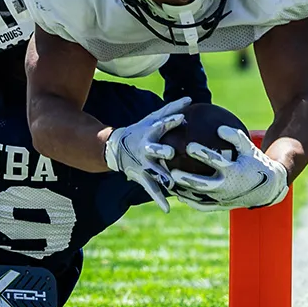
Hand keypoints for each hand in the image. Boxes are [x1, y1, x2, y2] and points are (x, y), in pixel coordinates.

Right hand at [103, 97, 190, 211]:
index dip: (170, 122)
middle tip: (170, 152)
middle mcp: (146, 149)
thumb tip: (190, 98)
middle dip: (161, 150)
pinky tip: (168, 208)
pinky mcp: (141, 177)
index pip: (161, 125)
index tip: (182, 118)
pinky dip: (159, 199)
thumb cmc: (142, 131)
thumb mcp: (153, 118)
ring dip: (162, 177)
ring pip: (154, 172)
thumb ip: (171, 109)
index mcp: (150, 133)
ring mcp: (143, 164)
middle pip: (154, 149)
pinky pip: (152, 189)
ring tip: (171, 184)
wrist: (117, 148)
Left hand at [172, 126, 288, 209]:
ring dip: (182, 191)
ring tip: (167, 182)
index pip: (216, 161)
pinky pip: (202, 206)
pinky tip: (178, 194)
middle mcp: (227, 187)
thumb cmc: (255, 163)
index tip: (188, 145)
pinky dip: (190, 201)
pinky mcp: (220, 206)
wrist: (267, 189)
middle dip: (186, 178)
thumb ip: (235, 137)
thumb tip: (219, 127)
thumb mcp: (249, 148)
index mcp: (234, 171)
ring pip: (198, 197)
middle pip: (202, 184)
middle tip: (171, 171)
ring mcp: (222, 198)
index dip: (203, 153)